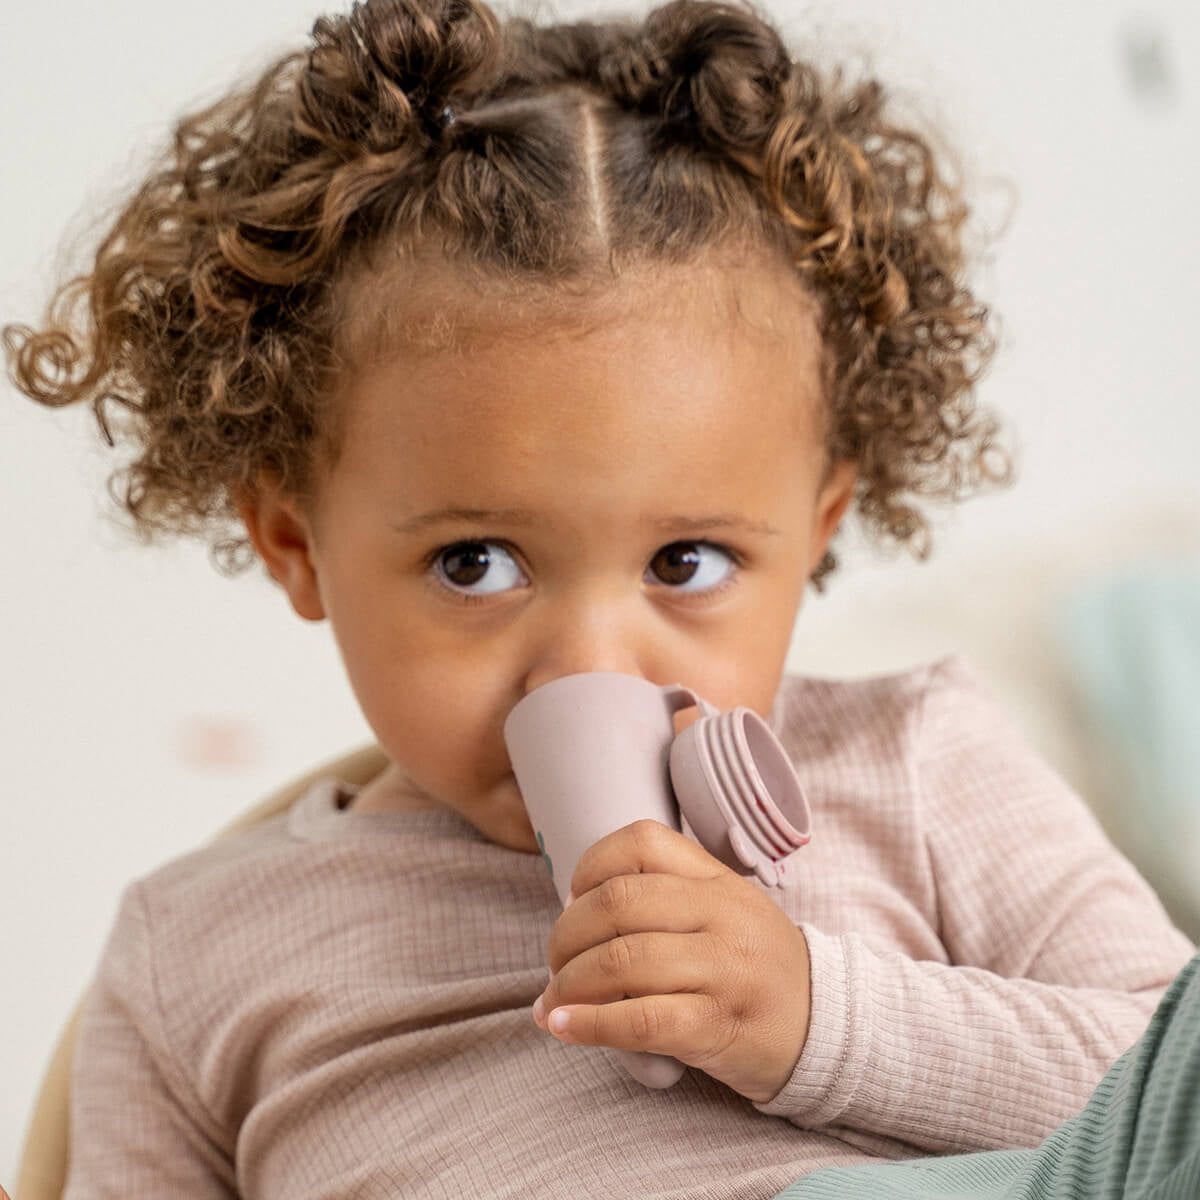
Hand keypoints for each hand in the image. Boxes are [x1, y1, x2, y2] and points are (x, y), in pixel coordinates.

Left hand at [531, 819, 810, 1102]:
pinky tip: (565, 1027)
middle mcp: (720, 914)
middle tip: (555, 964)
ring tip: (551, 1004)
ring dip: (569, 984)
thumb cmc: (753, 965)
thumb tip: (573, 914)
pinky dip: (591, 1025)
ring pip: (624, 960)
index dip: (590, 867)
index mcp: (716, 879)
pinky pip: (642, 1020)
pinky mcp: (719, 1025)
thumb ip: (665, 898)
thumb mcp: (723, 910)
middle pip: (618, 903)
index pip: (641, 842)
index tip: (573, 901)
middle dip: (566, 935)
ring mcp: (723, 969)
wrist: (826, 1026)